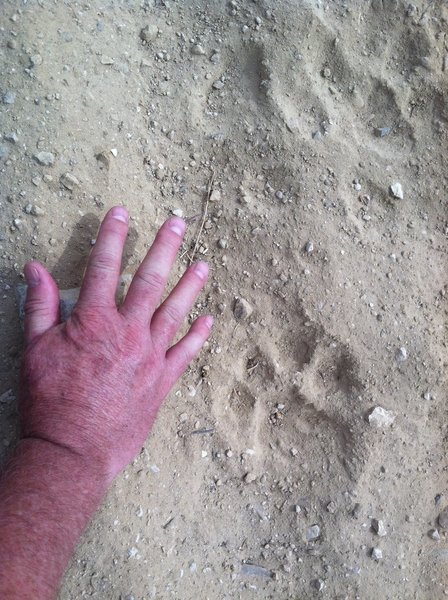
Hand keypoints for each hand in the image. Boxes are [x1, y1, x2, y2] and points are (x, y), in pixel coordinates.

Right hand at [20, 207, 211, 483]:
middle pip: (150, 279)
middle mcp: (128, 331)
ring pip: (175, 310)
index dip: (113, 235)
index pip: (105, 265)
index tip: (122, 212)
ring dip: (190, 285)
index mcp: (95, 320)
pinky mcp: (162, 381)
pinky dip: (199, 336)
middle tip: (178, 223)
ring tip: (203, 264)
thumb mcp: (34, 349)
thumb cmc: (49, 401)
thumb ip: (39, 305)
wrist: (72, 451)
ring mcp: (150, 355)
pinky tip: (209, 320)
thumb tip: (34, 268)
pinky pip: (186, 353)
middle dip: (164, 247)